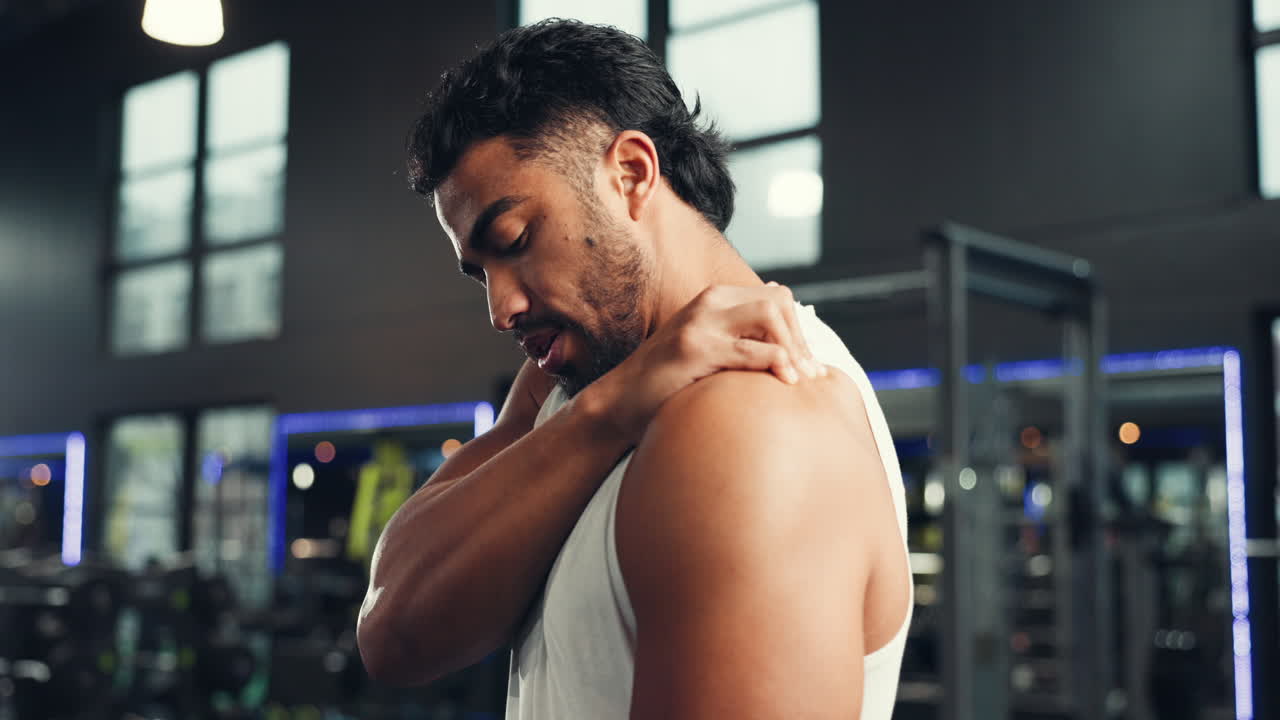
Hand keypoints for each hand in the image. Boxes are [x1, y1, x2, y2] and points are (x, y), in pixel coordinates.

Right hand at [588, 282, 823, 442]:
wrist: (619, 402)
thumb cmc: (668, 383)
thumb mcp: (706, 349)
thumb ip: (738, 336)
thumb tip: (781, 327)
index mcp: (714, 299)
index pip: (776, 298)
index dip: (798, 329)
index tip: (807, 364)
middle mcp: (708, 303)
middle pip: (777, 303)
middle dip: (801, 338)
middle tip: (812, 375)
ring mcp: (700, 323)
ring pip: (769, 316)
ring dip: (794, 348)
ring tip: (802, 380)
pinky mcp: (694, 350)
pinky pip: (750, 350)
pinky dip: (776, 362)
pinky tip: (787, 381)